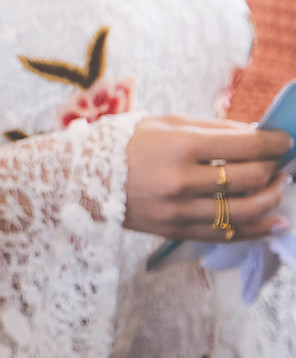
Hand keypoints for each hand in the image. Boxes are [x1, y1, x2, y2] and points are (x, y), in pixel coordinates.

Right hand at [124, 115, 292, 240]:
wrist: (83, 179)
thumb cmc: (127, 144)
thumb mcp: (167, 124)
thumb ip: (213, 129)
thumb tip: (257, 135)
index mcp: (180, 146)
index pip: (245, 145)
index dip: (274, 142)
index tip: (285, 141)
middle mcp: (181, 180)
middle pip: (250, 178)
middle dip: (274, 169)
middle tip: (280, 163)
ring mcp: (178, 210)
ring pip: (244, 211)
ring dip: (272, 199)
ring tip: (279, 188)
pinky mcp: (174, 230)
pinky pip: (224, 233)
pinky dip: (256, 229)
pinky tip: (274, 221)